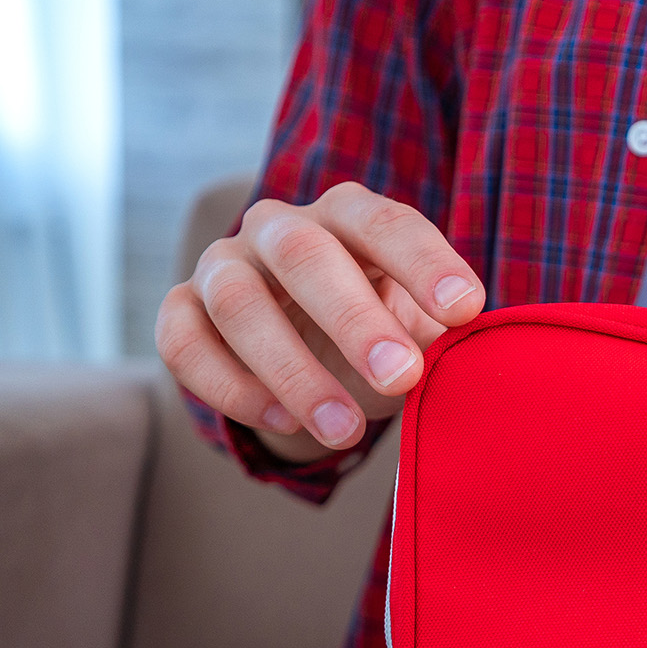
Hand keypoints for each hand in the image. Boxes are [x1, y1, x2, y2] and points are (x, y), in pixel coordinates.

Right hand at [155, 182, 485, 461]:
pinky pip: (184, 343)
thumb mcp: (415, 325)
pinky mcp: (181, 311)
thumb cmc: (377, 331)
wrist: (310, 356)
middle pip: (304, 256)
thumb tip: (462, 349)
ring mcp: (222, 266)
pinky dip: (231, 387)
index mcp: (347, 216)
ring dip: (294, 371)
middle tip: (403, 378)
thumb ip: (437, 330)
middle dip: (355, 321)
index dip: (424, 263)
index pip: (384, 222)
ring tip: (346, 430)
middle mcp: (278, 228)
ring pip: (239, 303)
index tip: (466, 310)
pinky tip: (283, 422)